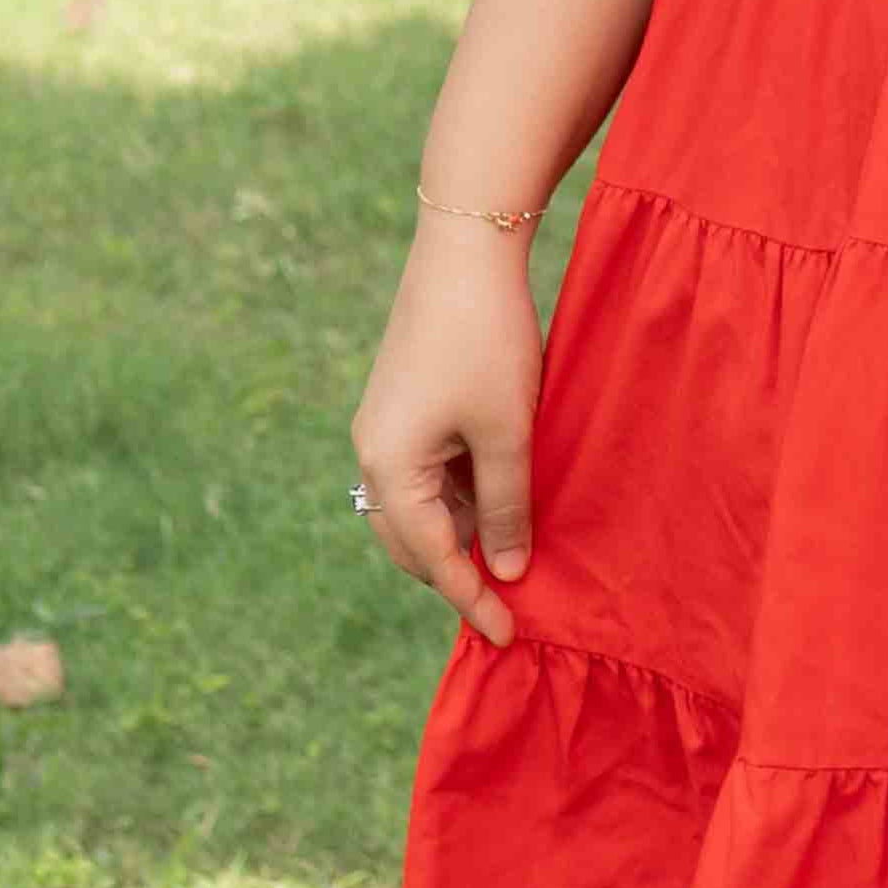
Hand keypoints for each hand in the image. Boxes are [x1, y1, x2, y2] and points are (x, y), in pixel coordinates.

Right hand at [350, 216, 547, 646]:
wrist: (465, 251)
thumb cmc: (487, 343)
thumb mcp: (508, 433)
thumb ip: (510, 507)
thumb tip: (508, 572)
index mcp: (388, 468)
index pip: (434, 558)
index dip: (473, 601)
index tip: (509, 637)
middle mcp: (372, 454)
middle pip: (413, 541)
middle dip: (458, 574)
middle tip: (511, 604)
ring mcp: (384, 428)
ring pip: (421, 507)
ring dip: (463, 532)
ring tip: (516, 554)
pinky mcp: (403, 405)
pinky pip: (428, 473)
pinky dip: (462, 494)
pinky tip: (503, 497)